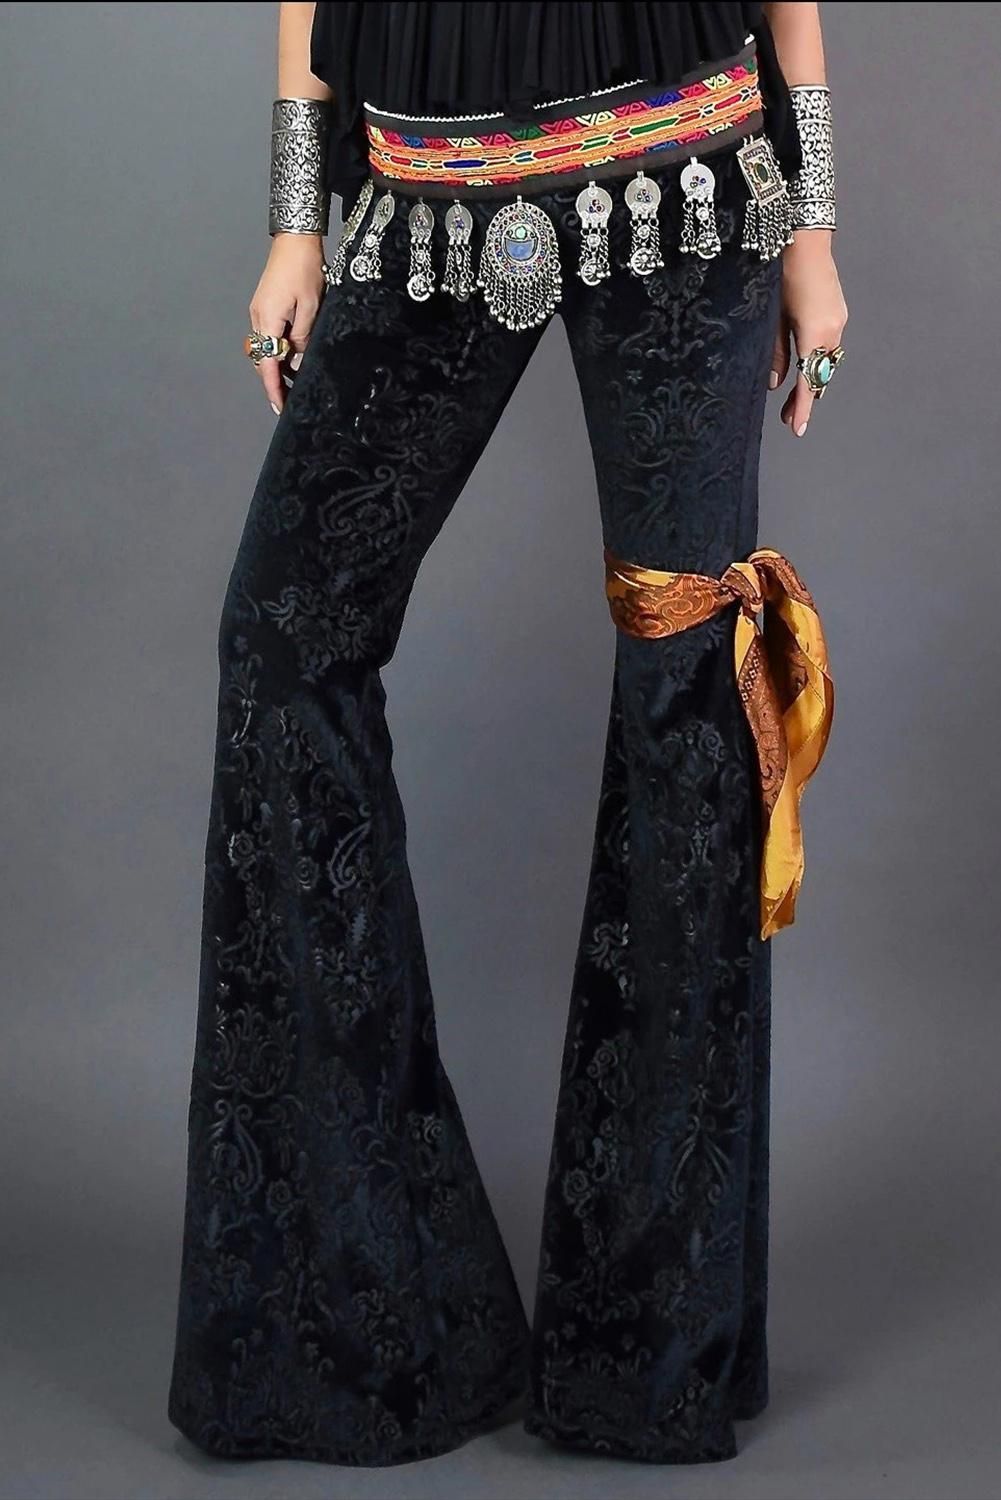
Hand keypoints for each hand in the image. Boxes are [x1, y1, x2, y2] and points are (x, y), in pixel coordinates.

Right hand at [248, 233, 325, 414]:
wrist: (294, 240)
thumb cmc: (304, 269)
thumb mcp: (311, 307)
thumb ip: (303, 337)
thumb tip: (296, 360)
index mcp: (268, 320)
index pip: (267, 364)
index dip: (273, 388)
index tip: (279, 406)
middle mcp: (258, 318)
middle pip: (263, 359)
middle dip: (274, 382)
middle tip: (288, 401)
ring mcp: (259, 312)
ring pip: (265, 348)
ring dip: (276, 366)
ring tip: (292, 384)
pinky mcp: (264, 307)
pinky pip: (268, 336)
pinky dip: (277, 350)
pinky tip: (290, 357)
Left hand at [769, 230, 847, 436]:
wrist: (803, 236)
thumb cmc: (781, 272)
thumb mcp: (771, 316)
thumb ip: (775, 351)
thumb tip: (776, 383)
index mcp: (816, 333)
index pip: (810, 380)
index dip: (803, 407)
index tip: (798, 429)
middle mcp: (833, 329)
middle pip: (820, 374)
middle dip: (805, 397)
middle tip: (789, 419)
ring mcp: (838, 319)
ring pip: (825, 360)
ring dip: (811, 378)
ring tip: (794, 397)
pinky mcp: (836, 311)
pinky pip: (828, 345)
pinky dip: (816, 360)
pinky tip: (804, 365)